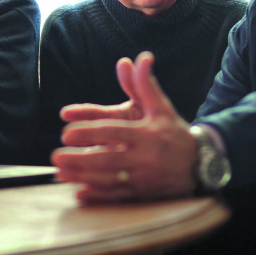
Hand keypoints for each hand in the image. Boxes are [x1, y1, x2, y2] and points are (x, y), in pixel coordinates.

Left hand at [52, 52, 197, 203]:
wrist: (200, 163)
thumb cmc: (173, 131)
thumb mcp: (160, 106)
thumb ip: (145, 83)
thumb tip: (140, 57)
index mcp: (146, 134)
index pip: (113, 132)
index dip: (89, 132)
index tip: (67, 132)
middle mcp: (144, 157)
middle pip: (107, 159)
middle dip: (80, 159)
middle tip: (56, 156)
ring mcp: (143, 178)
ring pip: (109, 180)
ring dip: (83, 178)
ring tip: (60, 174)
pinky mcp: (143, 194)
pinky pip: (118, 197)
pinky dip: (99, 197)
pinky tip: (79, 194)